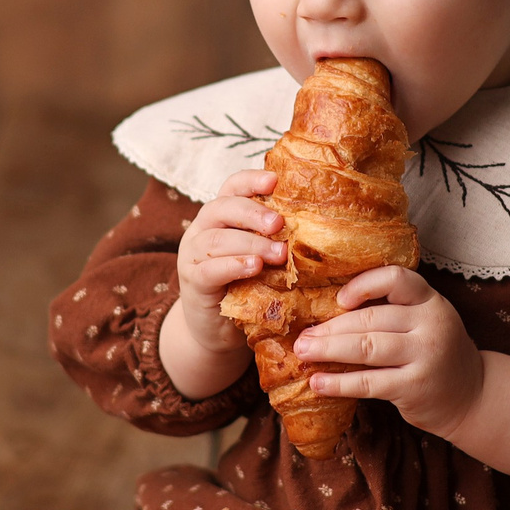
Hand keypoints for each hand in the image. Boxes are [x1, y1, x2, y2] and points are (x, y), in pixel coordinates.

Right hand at [159, 168, 282, 397]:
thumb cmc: (247, 286)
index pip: (232, 186)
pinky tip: (254, 267)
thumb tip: (317, 225)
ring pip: (217, 239)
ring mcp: (193, 255)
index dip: (252, 180)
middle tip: (279, 224)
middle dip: (253, 213)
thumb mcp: (261, 256)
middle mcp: (203, 229)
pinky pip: (210, 269)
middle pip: (222, 208)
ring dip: (250, 243)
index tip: (275, 181)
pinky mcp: (192, 281)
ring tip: (277, 253)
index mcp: (222, 215)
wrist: (217, 329)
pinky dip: (233, 266)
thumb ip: (274, 238)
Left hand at [294, 267, 483, 435]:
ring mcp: (425, 355)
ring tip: (303, 353)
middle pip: (371, 318)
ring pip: (367, 347)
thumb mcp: (424, 322)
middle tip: (302, 336)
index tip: (338, 299)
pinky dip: (339, 383)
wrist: (471, 396)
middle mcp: (431, 323)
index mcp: (430, 301)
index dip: (363, 285)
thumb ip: (391, 311)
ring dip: (328, 350)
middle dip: (331, 327)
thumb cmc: (434, 354)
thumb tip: (328, 308)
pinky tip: (318, 383)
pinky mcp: (415, 387)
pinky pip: (369, 382)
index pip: (396, 279)